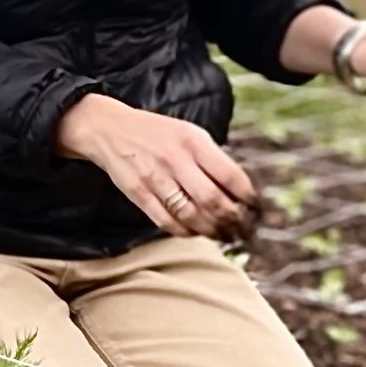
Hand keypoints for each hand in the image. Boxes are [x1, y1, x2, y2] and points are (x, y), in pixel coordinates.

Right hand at [54, 93, 262, 243]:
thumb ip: (212, 158)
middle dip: (233, 221)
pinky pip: (167, 222)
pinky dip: (185, 232)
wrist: (109, 130)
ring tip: (223, 236)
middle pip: (213, 201)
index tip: (255, 209)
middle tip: (242, 230)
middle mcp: (176, 160)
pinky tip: (195, 233)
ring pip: (191, 215)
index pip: (231, 175)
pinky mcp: (138, 194)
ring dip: (211, 231)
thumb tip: (239, 190)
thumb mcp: (189, 133)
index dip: (248, 197)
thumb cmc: (157, 133)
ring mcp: (156, 179)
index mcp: (194, 141)